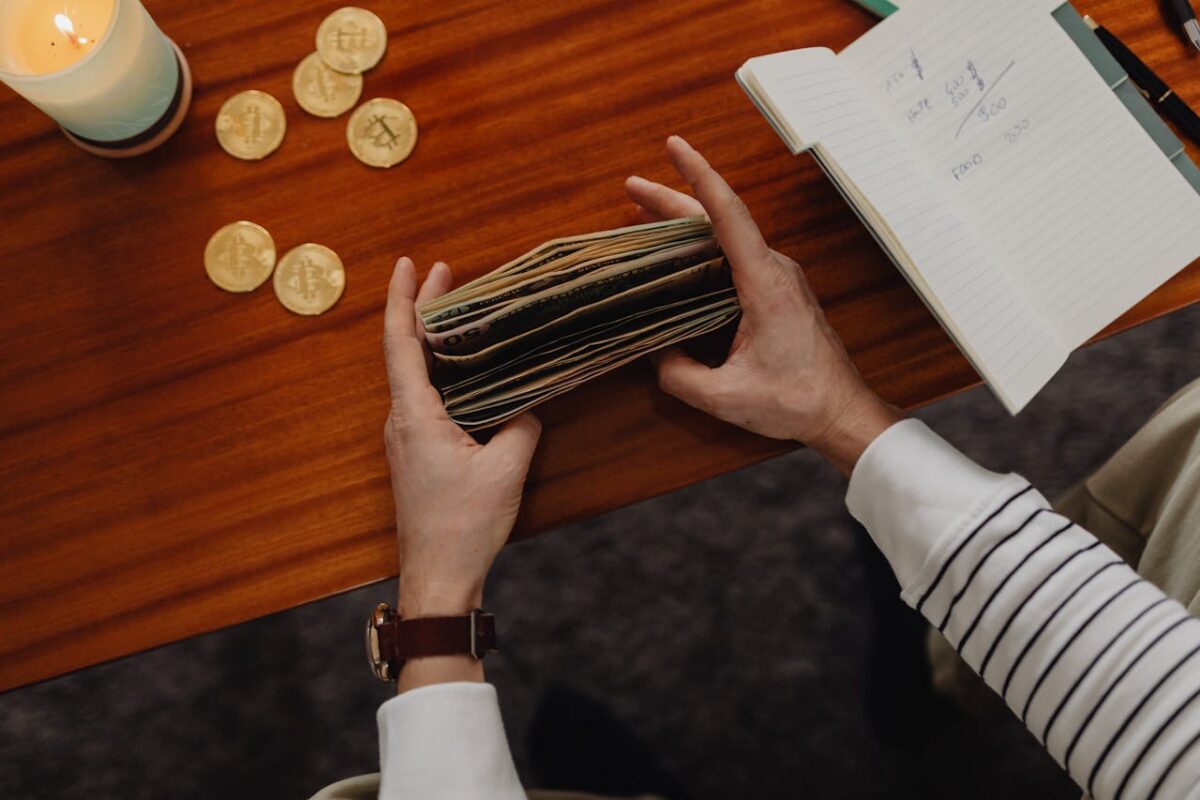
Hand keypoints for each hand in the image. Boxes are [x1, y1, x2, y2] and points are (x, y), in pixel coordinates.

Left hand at [382, 257, 541, 618]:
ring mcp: (405, 440)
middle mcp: (401, 422)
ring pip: (415, 377)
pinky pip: (425, 401)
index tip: (408, 265)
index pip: (400, 344)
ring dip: (434, 343)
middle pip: (406, 352)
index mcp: (415, 416)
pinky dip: (442, 375)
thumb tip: (528, 406)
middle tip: (444, 274)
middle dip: (423, 310)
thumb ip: (522, 425)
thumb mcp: (507, 468)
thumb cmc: (464, 526)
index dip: (402, 299)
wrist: (438, 578)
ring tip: (459, 314)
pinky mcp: (416, 456)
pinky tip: (466, 373)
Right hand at [626, 137, 901, 474]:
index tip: (674, 146)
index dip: (698, 176)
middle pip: (719, 219)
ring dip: (686, 223)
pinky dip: (702, 248)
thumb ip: (679, 375)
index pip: (727, 216)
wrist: (841, 411)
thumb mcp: (724, 397)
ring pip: (726, 237)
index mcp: (764, 284)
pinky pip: (734, 257)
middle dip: (673, 199)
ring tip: (644, 215)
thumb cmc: (794, 401)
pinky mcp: (777, 291)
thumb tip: (655, 353)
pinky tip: (677, 256)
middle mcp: (774, 270)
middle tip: (631, 187)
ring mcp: (778, 278)